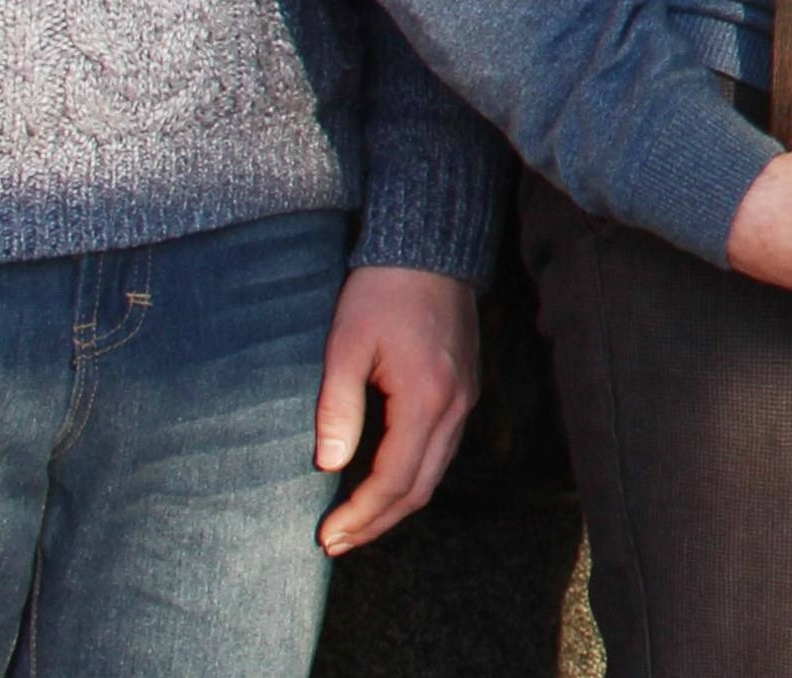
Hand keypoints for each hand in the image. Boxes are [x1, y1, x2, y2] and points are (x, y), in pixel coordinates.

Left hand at [314, 268, 477, 554]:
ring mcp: (465, 399)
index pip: (393, 479)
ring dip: (396, 505)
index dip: (359, 515)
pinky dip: (413, 478)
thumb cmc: (382, 292)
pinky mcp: (464, 390)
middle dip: (377, 522)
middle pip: (421, 488)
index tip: (326, 536)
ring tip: (354, 523)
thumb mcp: (345, 346)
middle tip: (335, 542)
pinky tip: (384, 482)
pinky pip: (443, 450)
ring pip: (435, 473)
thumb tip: (327, 466)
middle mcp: (455, 406)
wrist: (430, 249)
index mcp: (426, 399)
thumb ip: (337, 409)